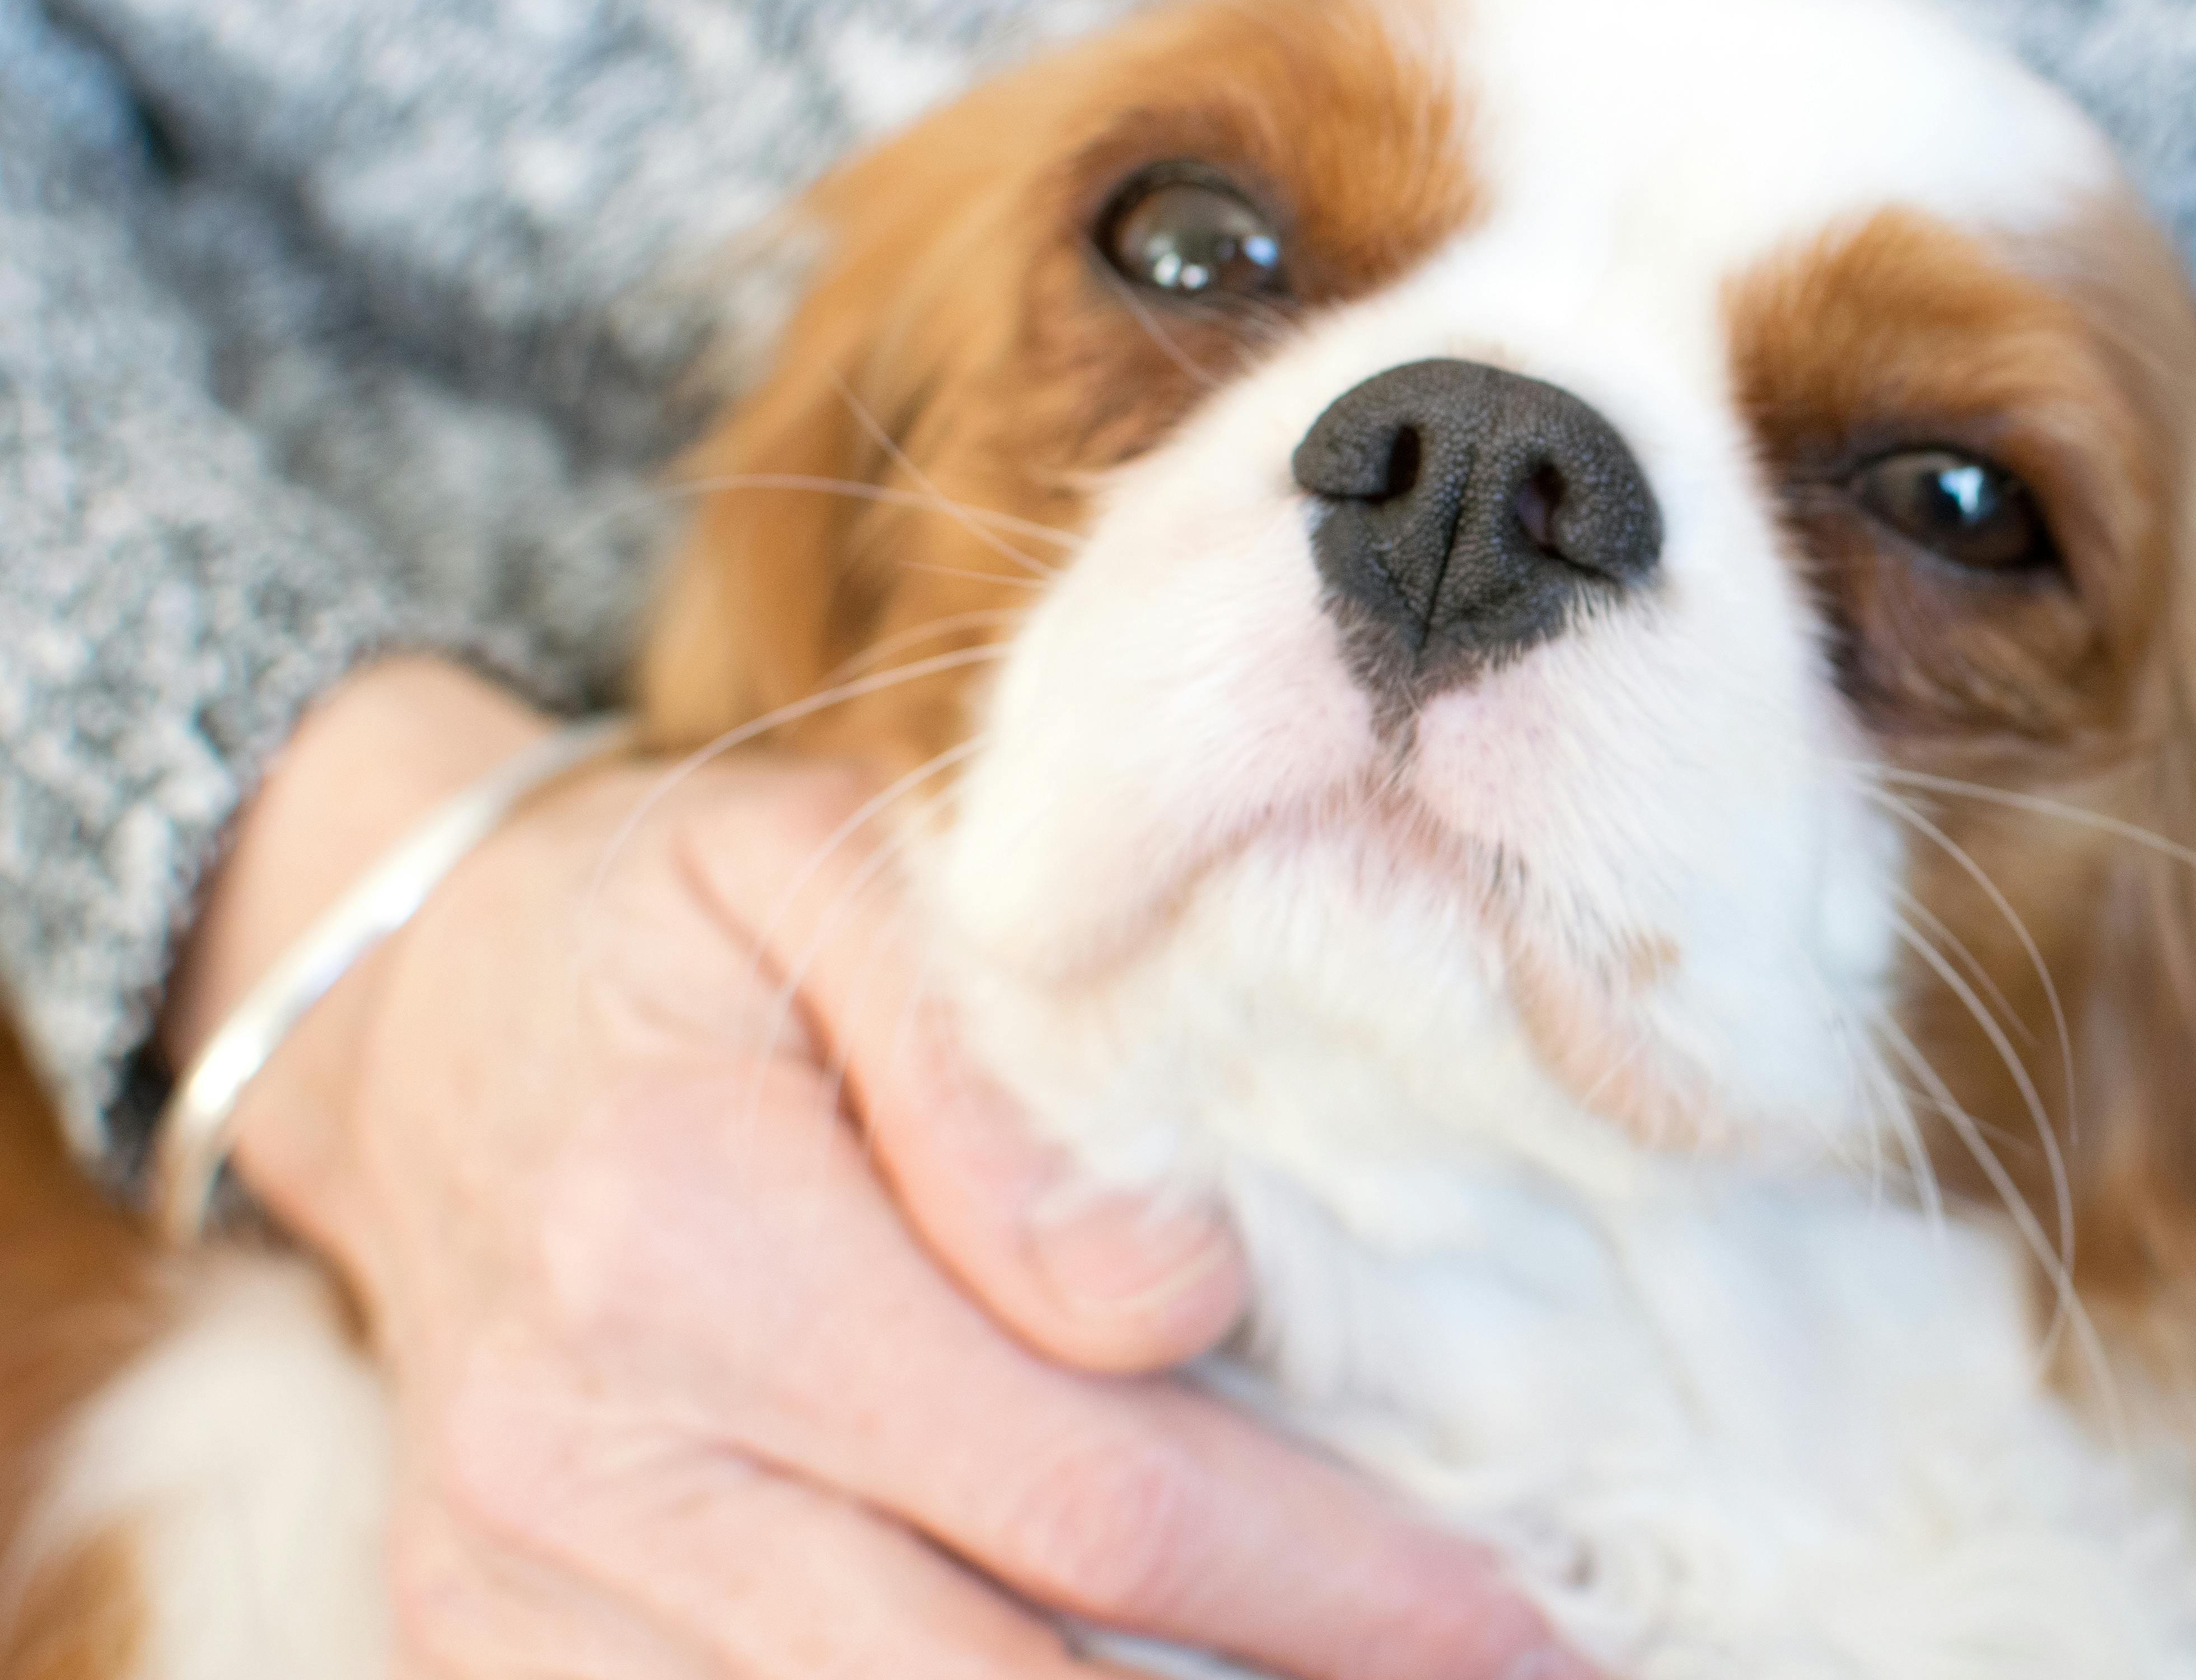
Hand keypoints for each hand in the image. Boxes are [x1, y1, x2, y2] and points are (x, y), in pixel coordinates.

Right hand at [178, 657, 1574, 1679]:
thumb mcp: (825, 875)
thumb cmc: (671, 932)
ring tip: (1347, 1678)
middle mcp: (590, 1441)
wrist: (409, 1026)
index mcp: (684, 1222)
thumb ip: (997, 1064)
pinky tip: (1148, 1674)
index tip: (1503, 1582)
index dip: (1323, 1557)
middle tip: (1507, 1669)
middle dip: (1291, 1678)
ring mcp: (523, 1583)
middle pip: (1012, 1667)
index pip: (1079, 1465)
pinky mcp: (485, 1651)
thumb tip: (1167, 1286)